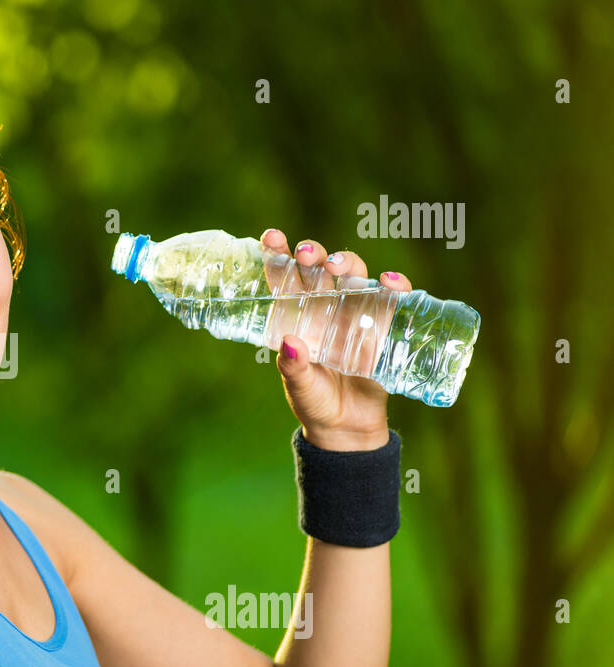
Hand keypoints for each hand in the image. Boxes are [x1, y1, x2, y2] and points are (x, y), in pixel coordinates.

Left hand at [259, 228, 408, 450]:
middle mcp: (324, 308)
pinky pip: (392, 299)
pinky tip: (390, 281)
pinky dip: (395, 285)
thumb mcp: (299, 387)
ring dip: (348, 263)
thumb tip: (290, 344)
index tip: (271, 237)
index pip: (284, 279)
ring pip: (354, 276)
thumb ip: (293, 368)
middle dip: (313, 255)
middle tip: (307, 254)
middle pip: (319, 270)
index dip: (277, 256)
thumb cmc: (315, 403)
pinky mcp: (383, 325)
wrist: (348, 428)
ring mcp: (355, 313)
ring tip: (338, 265)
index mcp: (296, 317)